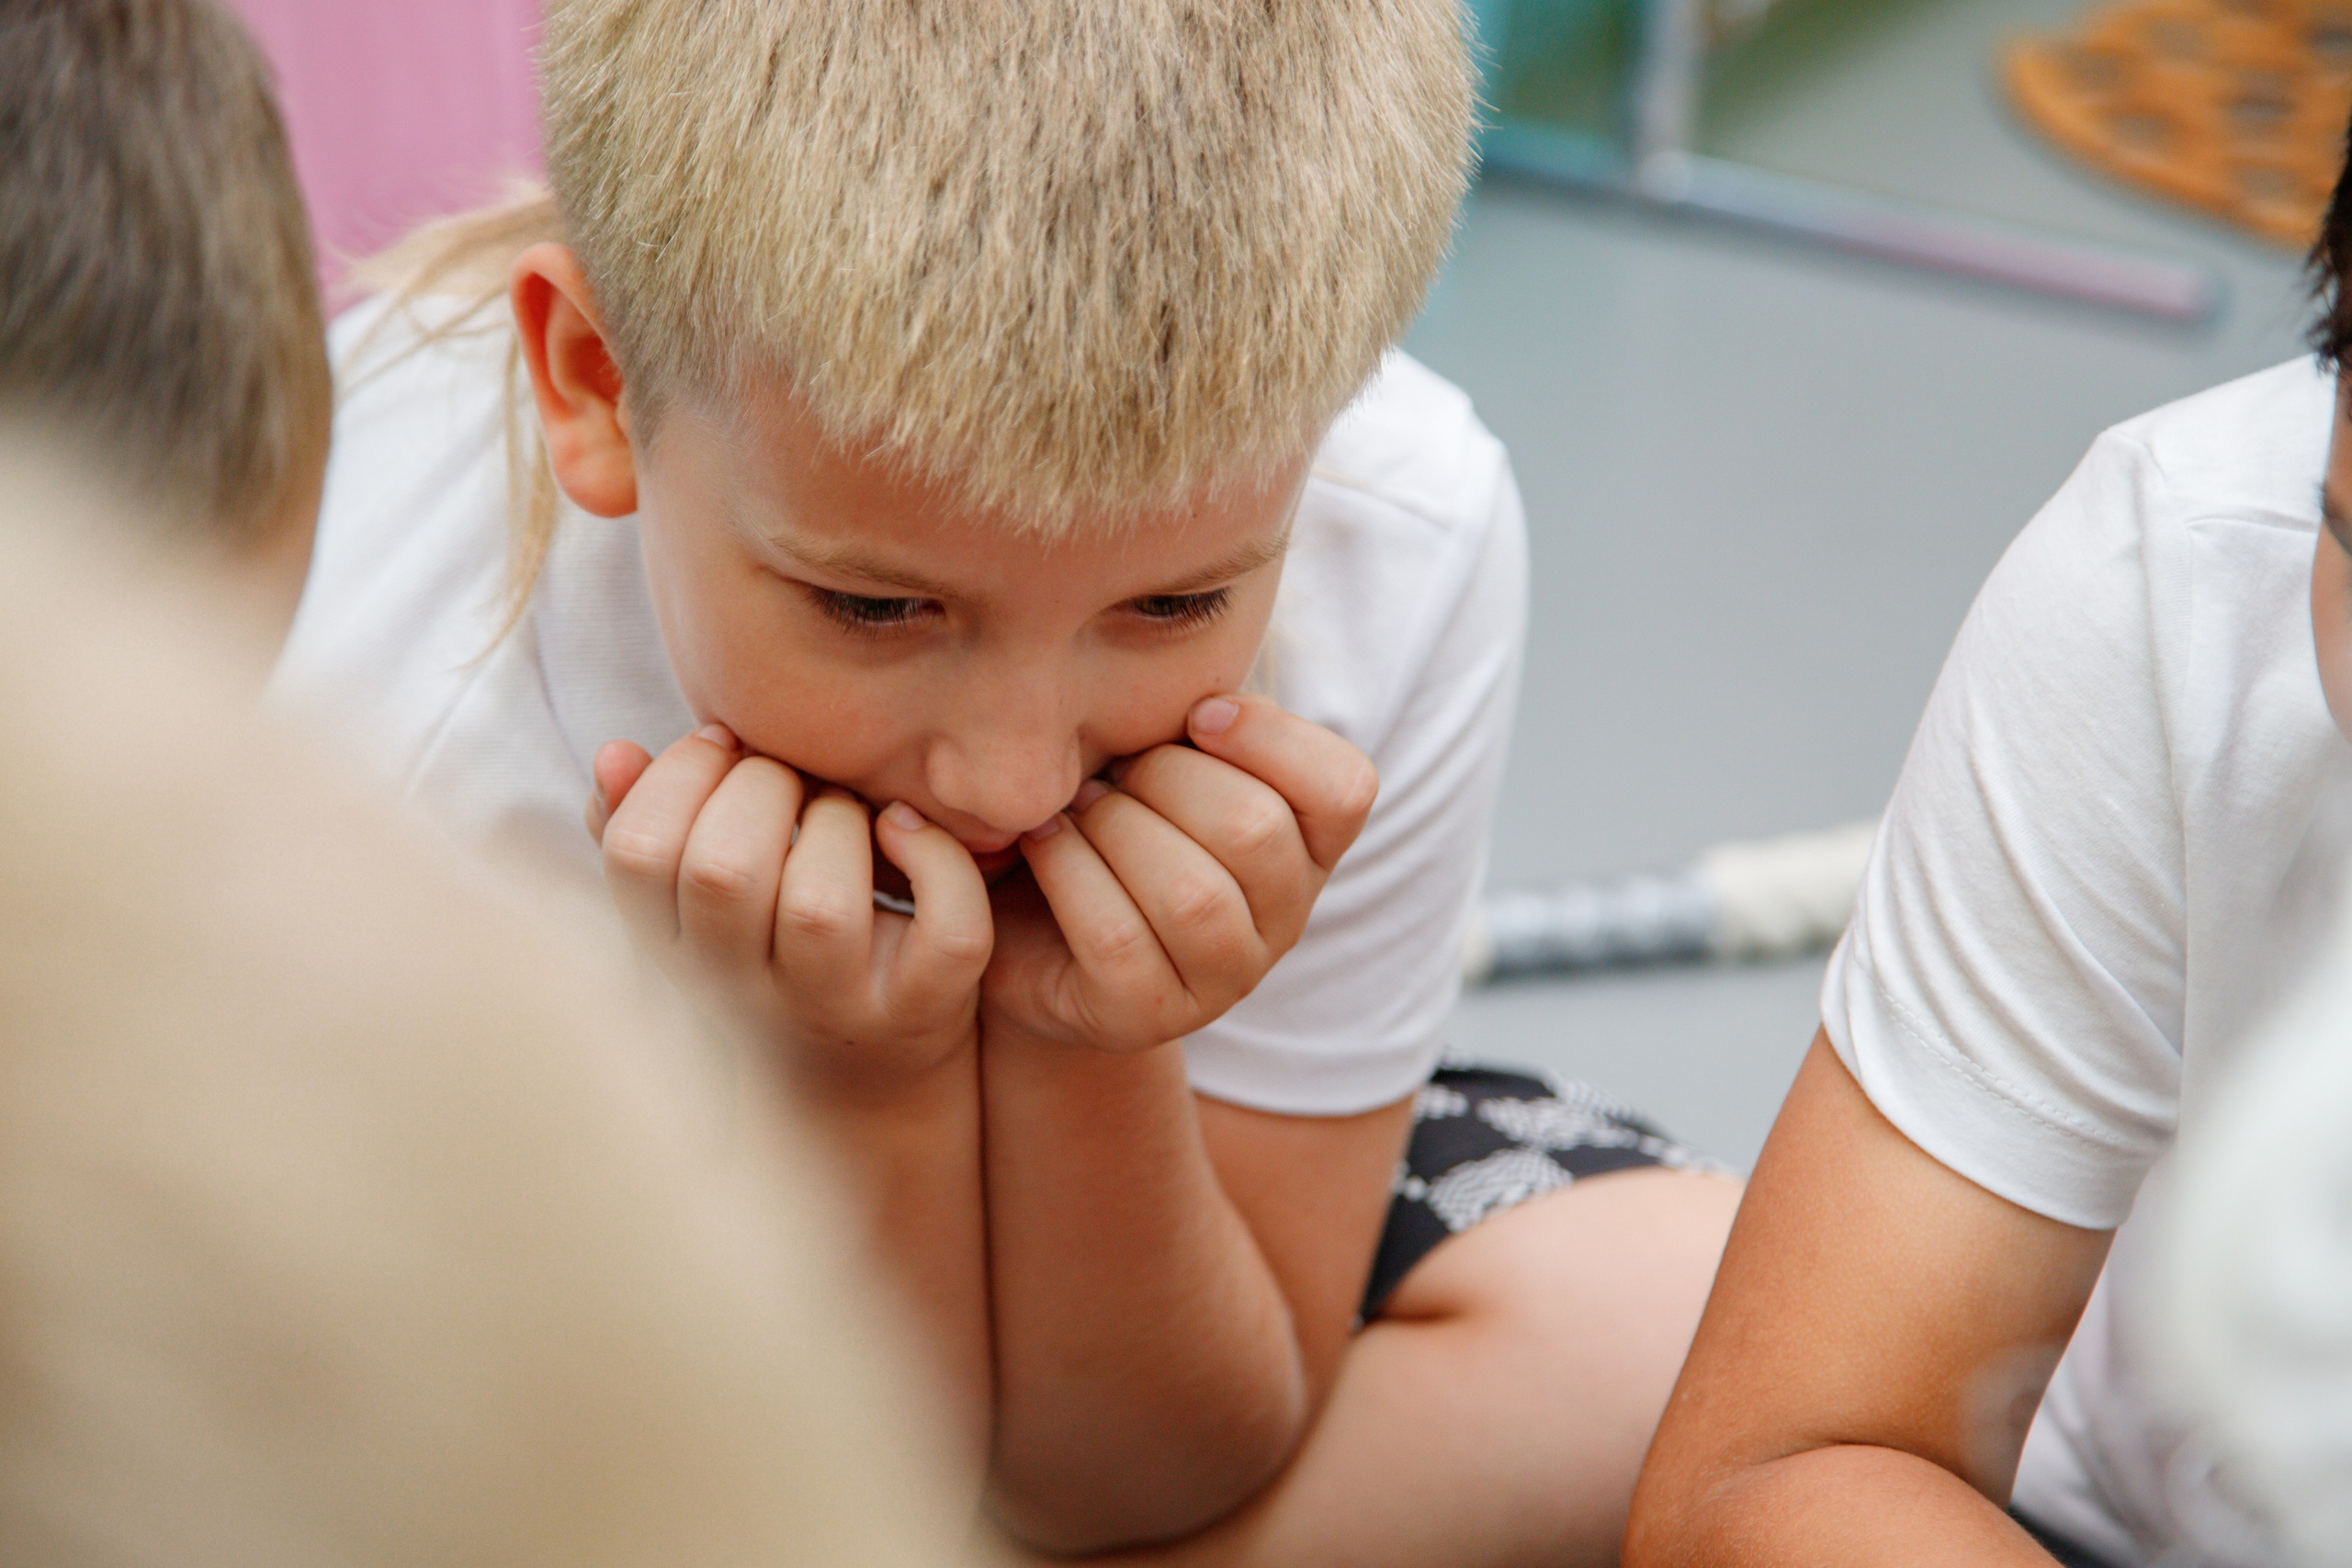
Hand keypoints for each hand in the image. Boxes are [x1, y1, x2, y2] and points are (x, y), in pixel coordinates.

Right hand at [587, 724, 992, 1091]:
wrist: (861, 1081)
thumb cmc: (768, 955)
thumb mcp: (692, 907)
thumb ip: (641, 828)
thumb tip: (616, 754)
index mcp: (675, 952)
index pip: (639, 854)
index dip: (677, 777)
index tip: (723, 746)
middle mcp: (745, 989)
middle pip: (725, 871)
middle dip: (762, 785)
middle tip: (790, 777)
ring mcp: (838, 1005)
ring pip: (823, 905)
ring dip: (838, 820)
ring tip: (844, 810)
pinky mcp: (924, 1007)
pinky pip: (946, 931)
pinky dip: (938, 861)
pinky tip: (908, 830)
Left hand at [983, 694, 1376, 1052]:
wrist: (1024, 923)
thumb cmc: (1106, 821)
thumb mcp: (1162, 757)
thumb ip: (1201, 725)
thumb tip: (1207, 705)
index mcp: (1305, 849)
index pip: (1345, 790)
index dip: (1272, 737)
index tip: (1195, 716)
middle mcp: (1282, 922)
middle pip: (1256, 831)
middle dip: (1164, 777)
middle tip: (1111, 774)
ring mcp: (1220, 981)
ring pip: (1192, 896)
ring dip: (1114, 827)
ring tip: (1077, 809)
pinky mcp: (1143, 1017)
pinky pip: (1116, 938)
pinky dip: (1068, 870)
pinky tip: (1043, 842)